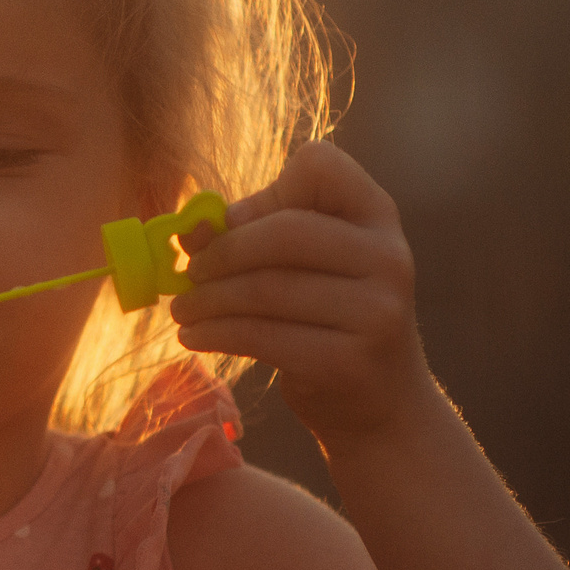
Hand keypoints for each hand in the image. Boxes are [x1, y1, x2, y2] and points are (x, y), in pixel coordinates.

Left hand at [170, 143, 438, 445]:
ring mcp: (375, 310)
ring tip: (181, 310)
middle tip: (188, 274)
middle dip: (220, 253)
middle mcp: (388, 256)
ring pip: (265, 288)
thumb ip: (255, 233)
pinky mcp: (347, 360)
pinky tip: (194, 337)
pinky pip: (261, 335)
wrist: (381, 404)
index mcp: (376, 215)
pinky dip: (214, 333)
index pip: (322, 165)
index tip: (234, 222)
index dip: (267, 189)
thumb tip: (189, 226)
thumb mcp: (308, 265)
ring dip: (205, 300)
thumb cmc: (330, 319)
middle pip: (284, 232)